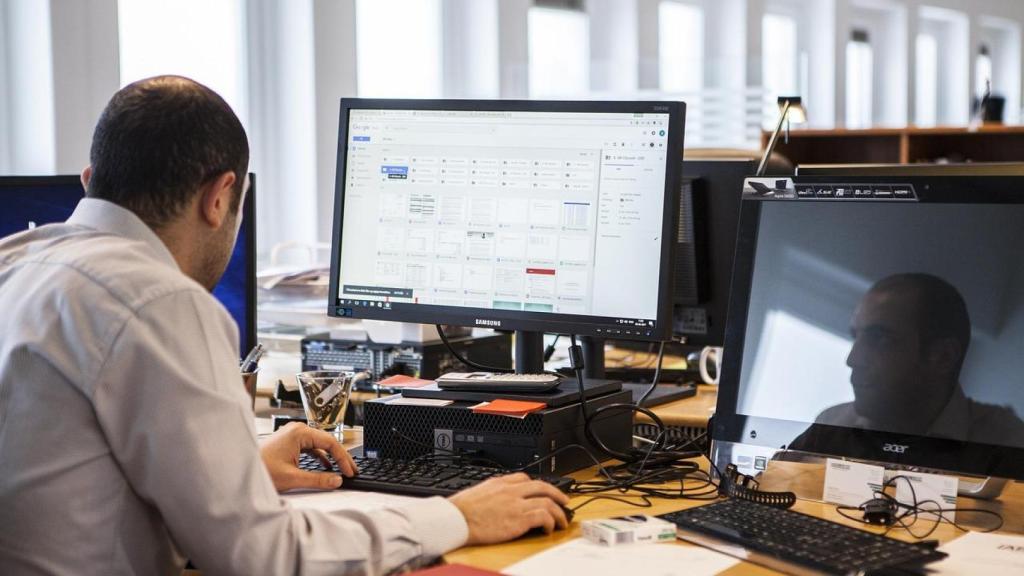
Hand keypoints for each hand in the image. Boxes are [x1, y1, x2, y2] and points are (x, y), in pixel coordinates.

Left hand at [259, 422, 357, 491]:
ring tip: (342, 469)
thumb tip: (337, 480)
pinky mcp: (288, 442)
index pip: (331, 443)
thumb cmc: (260, 470)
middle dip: (340, 457)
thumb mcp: (293, 478)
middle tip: (352, 471)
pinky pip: (310, 447)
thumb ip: (318, 480)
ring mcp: (291, 435)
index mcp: (299, 433)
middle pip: (326, 441)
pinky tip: (325, 465)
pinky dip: (319, 456)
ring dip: (331, 457)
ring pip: (319, 444)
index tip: (350, 472)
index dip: (343, 459)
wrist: (238, 469)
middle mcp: (296, 430)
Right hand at [448, 473, 570, 544]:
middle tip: (565, 501)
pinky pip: (543, 516)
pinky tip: (548, 529)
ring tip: (561, 521)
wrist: (457, 519)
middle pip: (542, 486)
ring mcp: (516, 503)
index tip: (543, 492)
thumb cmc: (461, 511)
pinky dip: (550, 522)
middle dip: (557, 494)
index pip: (524, 478)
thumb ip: (491, 493)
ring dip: (558, 512)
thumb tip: (494, 500)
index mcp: (500, 483)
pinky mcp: (520, 518)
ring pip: (547, 502)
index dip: (537, 486)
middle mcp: (511, 490)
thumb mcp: (477, 493)